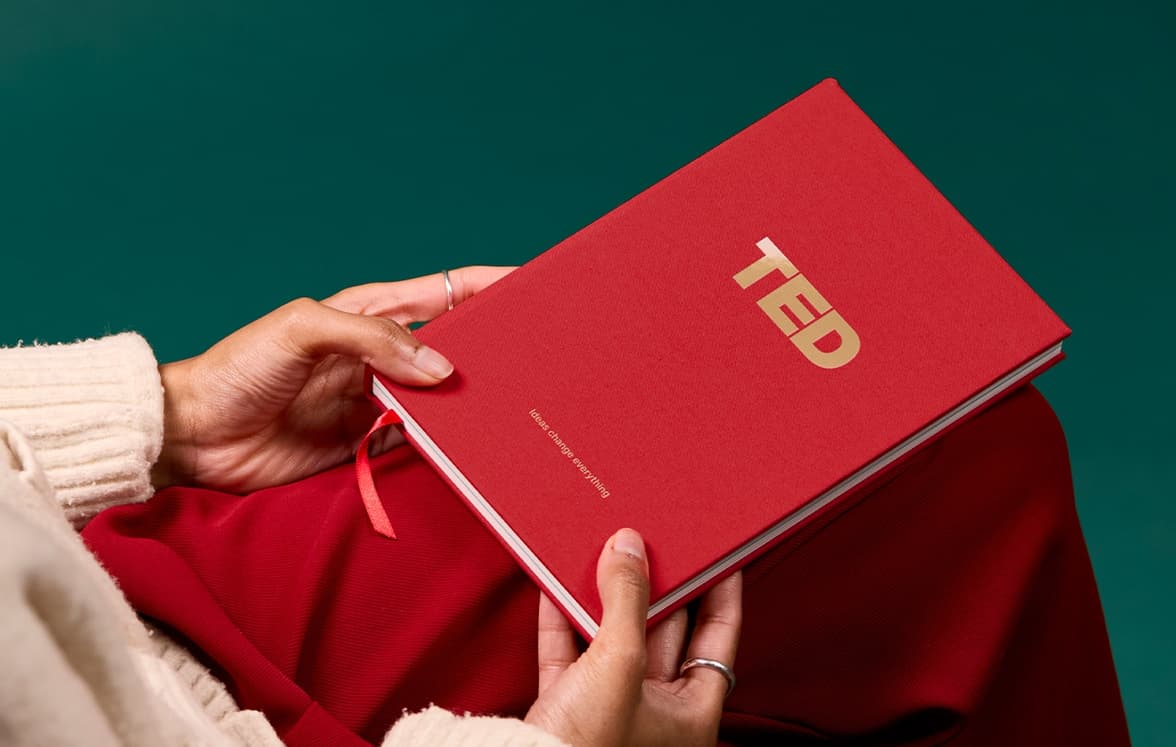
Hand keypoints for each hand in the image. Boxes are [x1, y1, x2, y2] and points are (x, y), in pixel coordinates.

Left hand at [152, 266, 512, 490]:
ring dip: (474, 401)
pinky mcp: (368, 444)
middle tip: (537, 356)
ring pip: (444, 398)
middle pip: (455, 347)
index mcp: (370, 313)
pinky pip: (422, 441)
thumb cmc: (238, 369)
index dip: (489, 285)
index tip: (531, 286)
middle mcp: (382, 355)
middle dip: (494, 348)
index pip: (444, 291)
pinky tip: (473, 444)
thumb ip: (373, 339)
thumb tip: (441, 368)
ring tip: (516, 403)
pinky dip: (449, 443)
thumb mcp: (303, 330)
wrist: (196, 436)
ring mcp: (378, 400)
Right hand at [525, 529, 741, 746]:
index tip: (719, 551)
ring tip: (605, 551)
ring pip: (613, 637)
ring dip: (605, 597)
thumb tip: (628, 546)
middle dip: (655, 585)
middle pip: (664, 630)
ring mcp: (610, 708)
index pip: (717, 636)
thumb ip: (626, 599)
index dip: (720, 590)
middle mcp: (656, 711)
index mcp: (692, 712)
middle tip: (653, 541)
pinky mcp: (566, 706)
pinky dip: (563, 617)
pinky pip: (569, 651)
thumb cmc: (588, 746)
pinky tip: (558, 583)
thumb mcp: (618, 661)